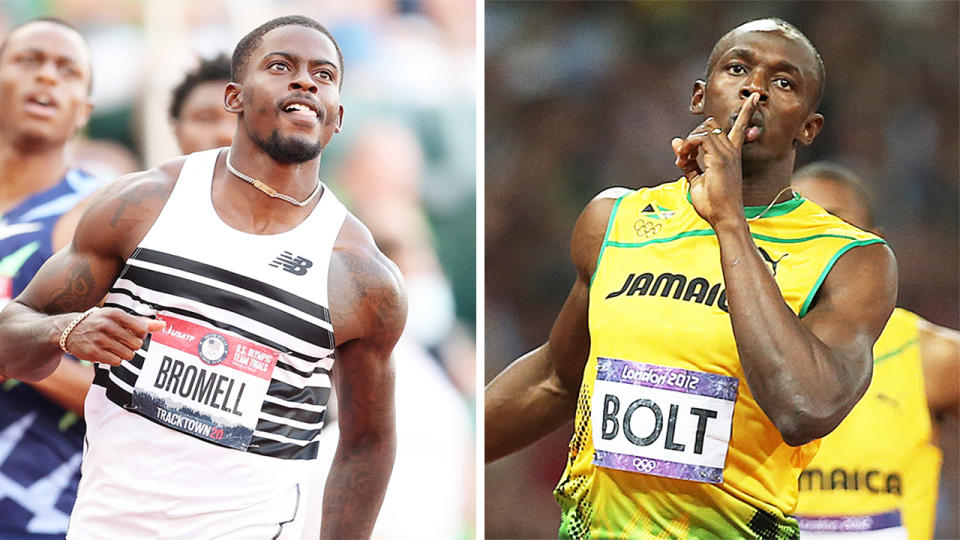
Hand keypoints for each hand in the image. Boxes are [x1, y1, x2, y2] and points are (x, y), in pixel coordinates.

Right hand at [63, 307, 164, 365]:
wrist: (69, 330)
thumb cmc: (101, 322)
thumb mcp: (118, 317)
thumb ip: (141, 322)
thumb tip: (163, 325)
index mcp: (115, 314)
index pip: (142, 329)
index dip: (141, 334)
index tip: (134, 333)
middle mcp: (107, 326)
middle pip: (137, 344)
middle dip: (133, 346)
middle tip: (123, 342)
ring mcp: (99, 339)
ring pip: (128, 355)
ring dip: (125, 354)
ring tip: (115, 347)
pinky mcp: (93, 353)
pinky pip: (116, 362)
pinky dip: (115, 359)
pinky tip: (108, 353)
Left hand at [671, 93, 759, 226]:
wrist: (724, 218)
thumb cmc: (713, 203)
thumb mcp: (696, 179)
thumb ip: (687, 161)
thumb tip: (676, 142)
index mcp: (731, 155)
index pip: (740, 127)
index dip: (747, 111)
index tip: (754, 98)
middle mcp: (731, 151)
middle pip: (710, 125)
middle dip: (692, 136)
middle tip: (683, 157)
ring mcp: (727, 154)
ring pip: (704, 130)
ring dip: (688, 143)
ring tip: (682, 160)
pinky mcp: (719, 160)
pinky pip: (701, 138)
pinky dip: (688, 145)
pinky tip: (683, 158)